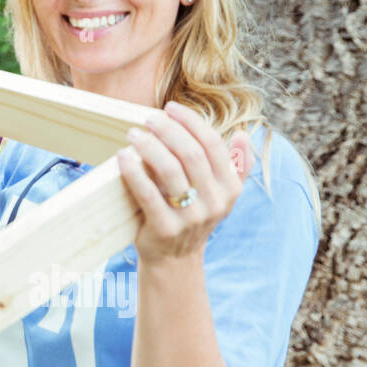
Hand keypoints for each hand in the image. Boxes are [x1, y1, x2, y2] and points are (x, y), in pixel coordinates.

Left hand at [116, 101, 254, 265]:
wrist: (175, 258)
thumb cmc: (193, 214)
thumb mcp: (220, 194)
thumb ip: (234, 166)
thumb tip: (244, 135)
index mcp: (230, 188)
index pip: (213, 144)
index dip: (191, 122)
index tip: (170, 107)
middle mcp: (215, 202)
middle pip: (190, 153)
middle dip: (166, 130)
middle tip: (147, 119)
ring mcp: (191, 217)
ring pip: (169, 170)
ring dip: (148, 146)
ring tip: (132, 134)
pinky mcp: (165, 228)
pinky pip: (147, 193)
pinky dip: (133, 171)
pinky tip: (122, 157)